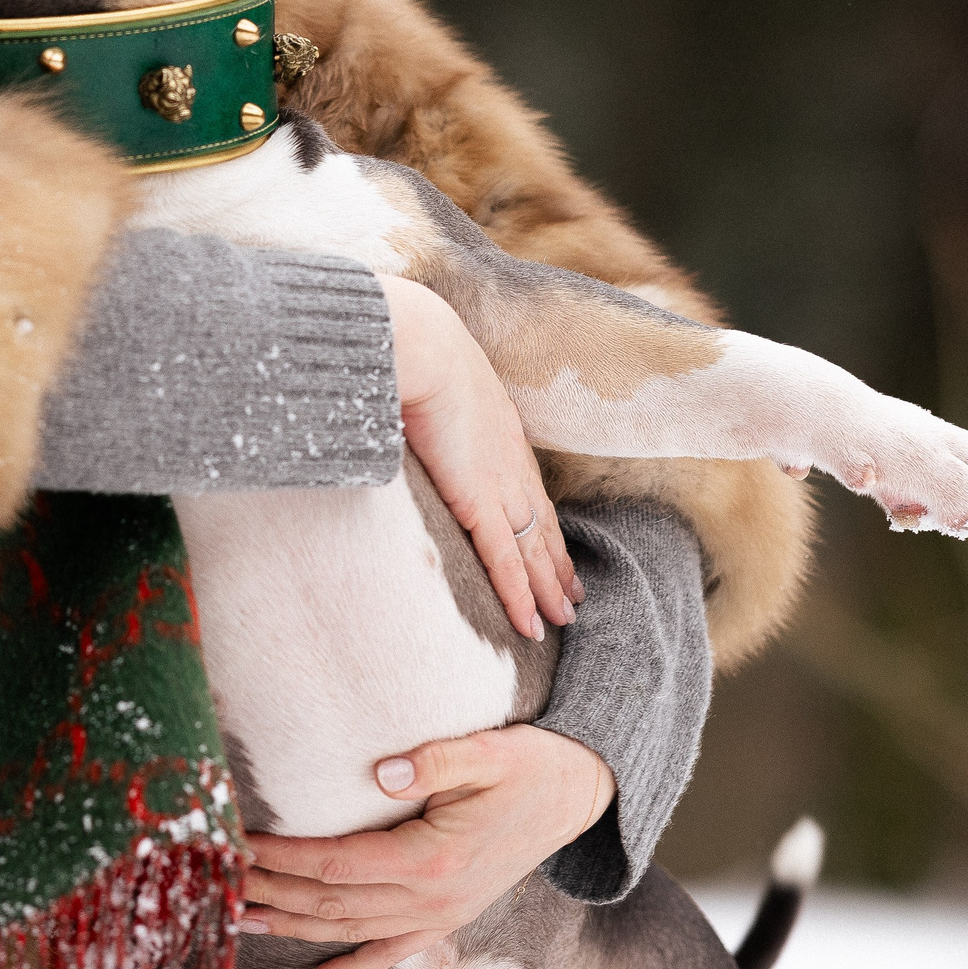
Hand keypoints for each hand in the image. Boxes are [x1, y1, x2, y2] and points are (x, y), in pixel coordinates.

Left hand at [237, 726, 617, 968]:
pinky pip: (394, 951)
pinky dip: (353, 966)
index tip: (238, 843)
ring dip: (294, 924)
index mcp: (434, 857)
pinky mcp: (450, 916)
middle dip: (272, 890)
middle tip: (218, 878)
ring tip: (241, 917)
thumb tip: (378, 772)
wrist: (581, 795)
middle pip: (333, 900)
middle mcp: (434, 897)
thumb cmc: (531, 765)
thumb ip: (433, 761)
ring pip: (352, 929)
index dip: (282, 856)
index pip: (336, 862)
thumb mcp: (487, 751)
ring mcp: (442, 913)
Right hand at [378, 276, 579, 639]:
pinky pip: (506, 562)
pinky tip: (532, 625)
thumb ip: (419, 399)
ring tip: (563, 617)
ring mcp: (499, 483)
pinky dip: (520, 596)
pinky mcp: (480, 501)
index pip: (527, 488)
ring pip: (533, 549)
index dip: (542, 521)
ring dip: (548, 587)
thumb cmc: (410, 349)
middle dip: (557, 562)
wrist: (418, 344)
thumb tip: (394, 405)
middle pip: (541, 523)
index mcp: (497, 428)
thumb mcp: (425, 376)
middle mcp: (509, 460)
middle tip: (573, 596)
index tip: (552, 545)